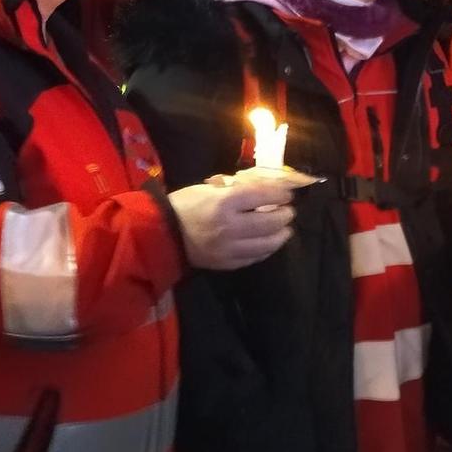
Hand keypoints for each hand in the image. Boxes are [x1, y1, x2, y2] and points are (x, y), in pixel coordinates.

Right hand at [169, 180, 294, 270]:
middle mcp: (230, 226)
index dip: (279, 195)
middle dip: (284, 216)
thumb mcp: (206, 189)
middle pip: (269, 222)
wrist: (162, 234)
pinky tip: (269, 244)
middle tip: (289, 212)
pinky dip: (266, 250)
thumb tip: (259, 190)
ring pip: (266, 244)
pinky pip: (254, 258)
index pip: (261, 196)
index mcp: (223, 203)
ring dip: (280, 235)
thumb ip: (233, 190)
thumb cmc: (183, 205)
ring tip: (285, 230)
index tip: (288, 194)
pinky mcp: (227, 263)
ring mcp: (230, 247)